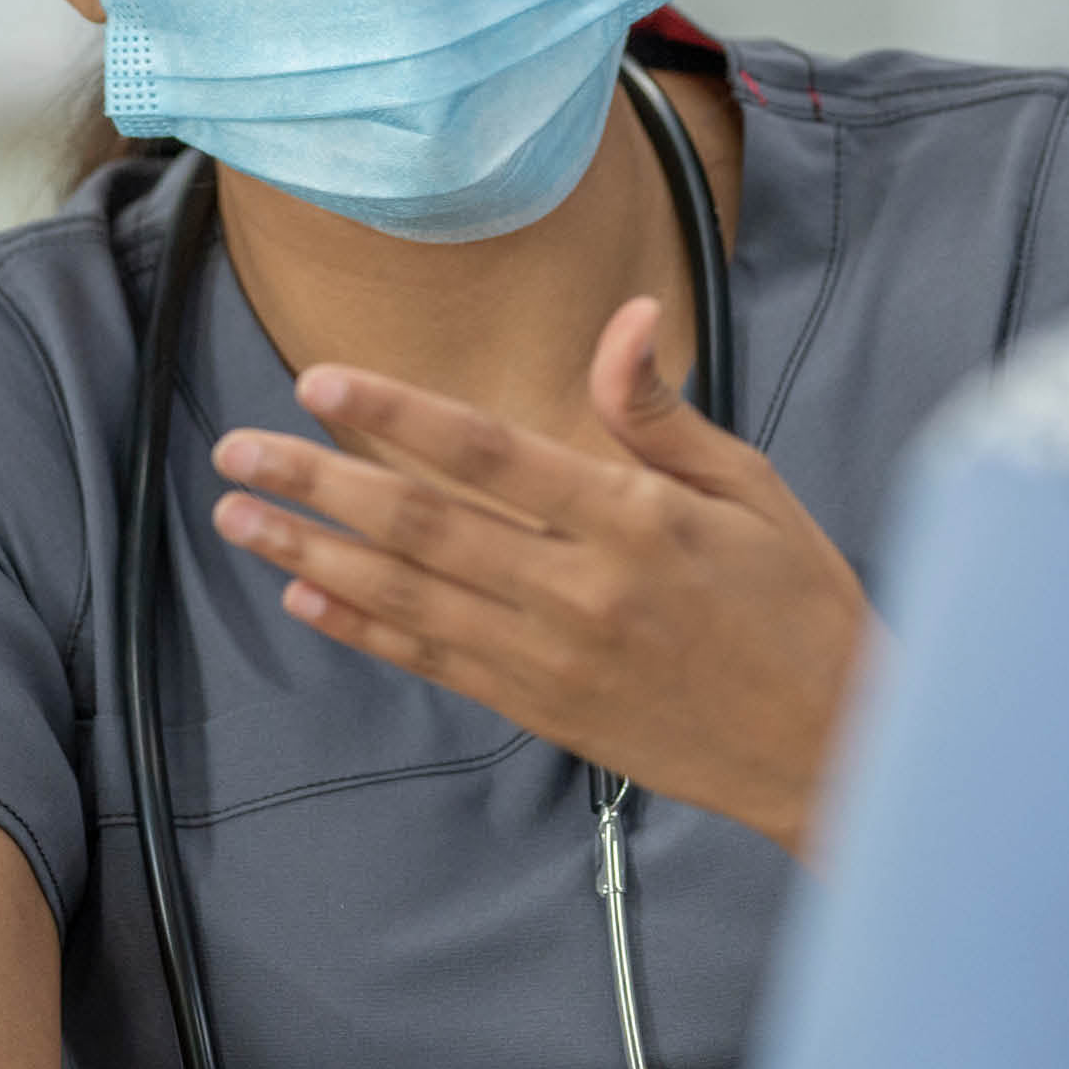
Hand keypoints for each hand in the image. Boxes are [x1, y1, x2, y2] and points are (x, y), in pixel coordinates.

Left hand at [211, 296, 871, 856]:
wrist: (831, 747)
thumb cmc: (800, 603)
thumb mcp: (752, 489)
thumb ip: (665, 416)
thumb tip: (625, 321)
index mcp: (635, 521)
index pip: (491, 453)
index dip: (397, 414)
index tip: (321, 383)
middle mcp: (581, 591)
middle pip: (423, 525)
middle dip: (317, 485)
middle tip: (237, 452)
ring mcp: (555, 659)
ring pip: (409, 596)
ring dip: (313, 556)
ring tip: (241, 520)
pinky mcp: (546, 710)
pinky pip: (435, 662)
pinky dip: (365, 630)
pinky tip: (306, 600)